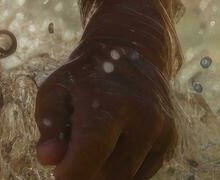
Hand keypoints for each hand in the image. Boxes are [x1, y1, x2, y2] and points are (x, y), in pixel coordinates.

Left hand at [35, 39, 174, 178]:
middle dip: (86, 173)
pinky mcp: (170, 143)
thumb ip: (48, 125)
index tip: (59, 174)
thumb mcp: (57, 89)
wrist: (132, 52)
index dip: (73, 171)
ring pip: (125, 178)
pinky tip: (114, 145)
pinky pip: (140, 176)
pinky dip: (120, 169)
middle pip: (110, 173)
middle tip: (72, 157)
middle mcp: (143, 116)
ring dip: (103, 172)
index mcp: (111, 99)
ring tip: (94, 144)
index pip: (93, 148)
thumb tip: (48, 158)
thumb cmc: (84, 77)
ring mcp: (162, 131)